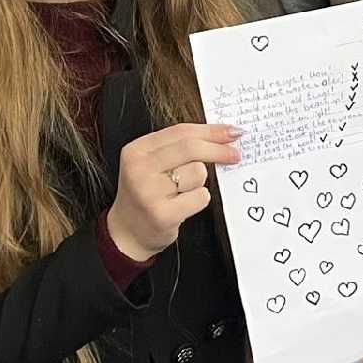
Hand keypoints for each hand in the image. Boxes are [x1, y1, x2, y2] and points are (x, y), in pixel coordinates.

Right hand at [109, 124, 241, 262]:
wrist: (128, 232)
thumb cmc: (148, 193)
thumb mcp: (153, 164)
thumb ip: (181, 147)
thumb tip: (225, 136)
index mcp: (137, 150)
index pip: (181, 131)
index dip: (211, 131)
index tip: (233, 132)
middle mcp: (139, 169)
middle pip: (191, 148)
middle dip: (218, 150)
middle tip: (235, 155)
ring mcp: (148, 192)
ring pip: (198, 173)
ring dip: (200, 182)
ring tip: (183, 191)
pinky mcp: (161, 214)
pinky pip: (200, 196)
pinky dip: (199, 199)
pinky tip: (184, 204)